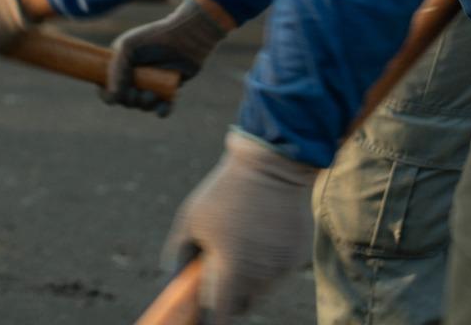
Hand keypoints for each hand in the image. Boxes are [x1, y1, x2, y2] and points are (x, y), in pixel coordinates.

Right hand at [104, 0, 227, 114]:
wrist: (186, 35)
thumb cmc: (156, 37)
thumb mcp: (129, 46)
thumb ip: (116, 71)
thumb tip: (113, 98)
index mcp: (122, 65)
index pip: (108, 86)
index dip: (107, 94)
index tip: (112, 95)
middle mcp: (136, 76)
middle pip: (125, 99)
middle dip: (130, 100)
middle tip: (138, 93)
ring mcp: (153, 83)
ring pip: (143, 105)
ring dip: (145, 104)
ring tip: (152, 95)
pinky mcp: (169, 89)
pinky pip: (163, 108)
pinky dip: (162, 111)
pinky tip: (163, 107)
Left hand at [162, 131, 315, 323]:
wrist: (271, 162)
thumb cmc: (226, 189)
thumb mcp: (192, 217)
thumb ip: (180, 254)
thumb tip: (173, 279)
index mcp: (232, 271)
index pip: (221, 318)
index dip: (211, 322)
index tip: (205, 318)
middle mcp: (260, 276)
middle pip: (244, 305)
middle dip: (232, 296)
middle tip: (224, 274)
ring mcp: (282, 267)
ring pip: (264, 288)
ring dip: (253, 279)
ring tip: (245, 247)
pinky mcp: (297, 255)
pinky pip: (280, 270)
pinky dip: (272, 262)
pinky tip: (265, 234)